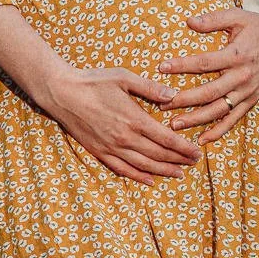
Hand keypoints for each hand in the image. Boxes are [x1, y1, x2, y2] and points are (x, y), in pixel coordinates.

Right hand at [45, 68, 201, 184]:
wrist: (61, 93)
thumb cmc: (93, 81)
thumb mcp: (124, 77)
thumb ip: (150, 88)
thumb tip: (173, 96)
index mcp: (134, 119)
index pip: (166, 139)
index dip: (184, 148)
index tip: (197, 152)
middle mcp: (124, 137)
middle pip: (158, 155)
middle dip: (179, 160)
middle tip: (194, 163)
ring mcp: (111, 147)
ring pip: (143, 165)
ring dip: (163, 171)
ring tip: (179, 174)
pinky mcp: (99, 152)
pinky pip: (122, 169)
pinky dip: (138, 176)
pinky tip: (150, 180)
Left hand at [160, 9, 258, 142]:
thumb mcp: (237, 17)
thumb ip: (212, 19)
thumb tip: (188, 21)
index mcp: (236, 55)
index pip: (204, 63)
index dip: (181, 66)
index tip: (161, 67)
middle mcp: (242, 76)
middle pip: (208, 92)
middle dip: (183, 100)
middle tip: (161, 104)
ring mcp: (247, 91)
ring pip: (219, 110)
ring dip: (196, 119)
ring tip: (175, 124)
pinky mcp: (252, 99)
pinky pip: (234, 119)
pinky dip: (219, 131)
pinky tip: (202, 139)